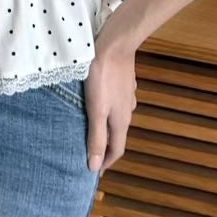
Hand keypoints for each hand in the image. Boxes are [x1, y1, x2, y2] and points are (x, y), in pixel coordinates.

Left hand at [83, 37, 137, 174]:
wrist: (116, 44)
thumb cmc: (102, 77)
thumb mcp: (96, 110)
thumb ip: (96, 137)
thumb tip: (95, 167)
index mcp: (121, 121)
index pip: (116, 150)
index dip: (106, 163)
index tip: (94, 173)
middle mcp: (127, 111)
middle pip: (117, 136)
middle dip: (105, 147)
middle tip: (89, 153)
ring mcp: (126, 96)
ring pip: (116, 119)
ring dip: (105, 129)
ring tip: (90, 131)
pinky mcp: (123, 83)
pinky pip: (115, 103)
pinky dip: (106, 111)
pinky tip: (97, 105)